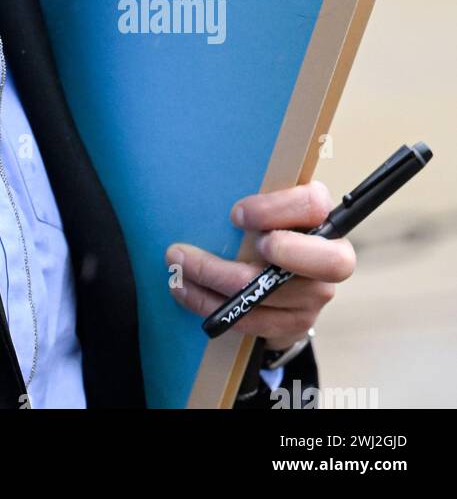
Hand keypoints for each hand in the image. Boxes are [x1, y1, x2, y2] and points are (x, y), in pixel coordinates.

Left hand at [164, 180, 354, 350]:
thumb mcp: (259, 204)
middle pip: (329, 262)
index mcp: (320, 214)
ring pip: (276, 294)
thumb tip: (200, 187)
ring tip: (179, 265)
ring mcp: (316, 294)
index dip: (277, 210)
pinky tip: (185, 289)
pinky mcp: (296, 322)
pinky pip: (255, 321)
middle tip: (234, 242)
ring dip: (217, 280)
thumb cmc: (259, 224)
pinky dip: (214, 306)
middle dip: (283, 254)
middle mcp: (331, 257)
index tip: (236, 215)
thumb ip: (247, 196)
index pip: (314, 205)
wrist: (269, 272)